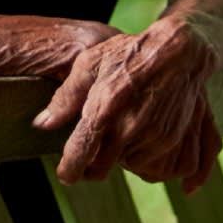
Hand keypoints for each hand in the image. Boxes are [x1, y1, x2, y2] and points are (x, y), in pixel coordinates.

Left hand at [35, 16, 217, 184]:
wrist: (180, 50)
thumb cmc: (131, 53)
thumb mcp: (90, 63)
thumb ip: (65, 97)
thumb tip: (43, 124)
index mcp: (103, 112)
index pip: (78, 157)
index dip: (69, 170)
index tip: (67, 173)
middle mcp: (129, 130)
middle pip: (102, 169)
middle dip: (93, 165)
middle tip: (93, 151)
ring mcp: (156, 138)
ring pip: (130, 167)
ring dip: (123, 158)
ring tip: (124, 135)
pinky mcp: (175, 140)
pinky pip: (158, 168)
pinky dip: (150, 163)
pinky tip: (146, 146)